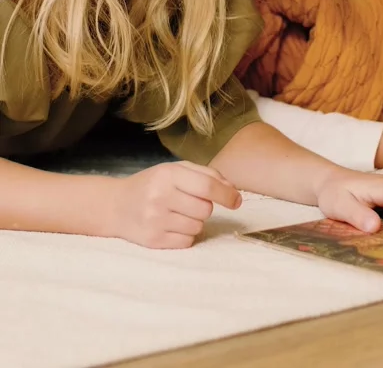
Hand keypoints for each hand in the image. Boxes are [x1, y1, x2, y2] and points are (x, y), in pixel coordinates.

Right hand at [109, 161, 241, 248]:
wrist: (116, 205)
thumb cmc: (152, 184)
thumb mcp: (174, 170)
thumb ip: (205, 174)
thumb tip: (232, 189)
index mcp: (167, 175)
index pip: (207, 187)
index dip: (227, 195)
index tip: (236, 201)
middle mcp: (160, 197)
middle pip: (205, 209)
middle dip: (204, 207)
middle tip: (188, 202)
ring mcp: (156, 221)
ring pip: (198, 227)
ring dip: (194, 221)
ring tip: (177, 213)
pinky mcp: (154, 241)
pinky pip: (187, 241)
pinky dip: (185, 235)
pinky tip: (171, 225)